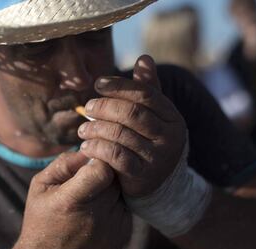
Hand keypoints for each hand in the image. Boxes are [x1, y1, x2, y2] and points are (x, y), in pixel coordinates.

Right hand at [0, 152, 131, 248]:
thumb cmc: (41, 217)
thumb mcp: (41, 185)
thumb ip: (65, 163)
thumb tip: (89, 149)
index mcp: (71, 201)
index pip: (102, 170)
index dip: (98, 160)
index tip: (90, 160)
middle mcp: (96, 217)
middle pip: (115, 179)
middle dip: (105, 173)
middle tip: (89, 179)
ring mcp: (112, 229)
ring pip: (122, 192)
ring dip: (111, 189)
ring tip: (92, 198)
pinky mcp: (122, 236)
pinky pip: (125, 208)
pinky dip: (115, 205)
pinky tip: (98, 213)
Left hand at [78, 55, 186, 196]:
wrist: (158, 184)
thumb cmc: (150, 142)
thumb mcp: (154, 116)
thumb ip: (148, 89)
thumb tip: (145, 57)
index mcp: (173, 118)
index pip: (145, 94)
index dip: (119, 86)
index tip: (98, 83)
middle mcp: (170, 137)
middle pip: (132, 113)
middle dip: (104, 107)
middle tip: (87, 107)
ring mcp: (158, 158)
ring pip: (120, 134)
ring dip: (96, 128)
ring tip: (82, 128)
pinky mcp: (143, 177)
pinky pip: (115, 157)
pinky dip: (97, 148)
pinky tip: (86, 146)